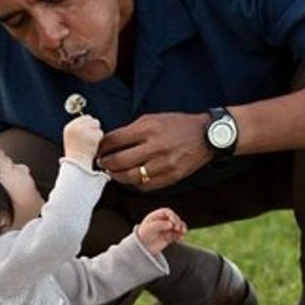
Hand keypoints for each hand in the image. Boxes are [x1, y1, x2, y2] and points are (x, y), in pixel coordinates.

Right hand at [63, 114, 102, 168]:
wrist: (78, 164)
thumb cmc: (76, 153)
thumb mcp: (72, 137)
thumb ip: (79, 127)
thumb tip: (90, 119)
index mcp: (69, 127)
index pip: (84, 117)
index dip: (88, 124)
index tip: (87, 132)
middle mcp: (75, 127)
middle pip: (91, 119)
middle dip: (93, 127)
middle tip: (90, 138)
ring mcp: (84, 131)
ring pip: (96, 125)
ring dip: (96, 133)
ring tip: (90, 142)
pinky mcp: (92, 136)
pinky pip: (100, 133)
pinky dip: (99, 139)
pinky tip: (93, 145)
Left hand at [97, 112, 212, 187]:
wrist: (206, 136)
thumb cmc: (177, 125)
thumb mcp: (152, 119)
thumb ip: (131, 130)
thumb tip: (110, 141)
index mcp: (148, 129)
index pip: (115, 140)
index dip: (102, 146)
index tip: (98, 149)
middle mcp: (155, 147)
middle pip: (119, 161)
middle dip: (105, 163)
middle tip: (101, 163)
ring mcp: (163, 164)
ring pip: (130, 177)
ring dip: (117, 176)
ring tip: (112, 172)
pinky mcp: (170, 177)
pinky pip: (145, 185)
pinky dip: (134, 183)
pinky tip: (130, 177)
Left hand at [136, 208, 186, 255]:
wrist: (142, 248)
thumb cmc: (143, 236)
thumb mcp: (149, 229)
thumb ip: (160, 225)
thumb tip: (170, 224)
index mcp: (156, 216)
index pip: (167, 212)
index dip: (172, 215)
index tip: (173, 222)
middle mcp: (163, 221)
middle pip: (174, 218)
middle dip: (178, 222)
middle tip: (177, 229)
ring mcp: (167, 229)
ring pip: (178, 226)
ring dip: (182, 228)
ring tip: (182, 232)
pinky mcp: (170, 236)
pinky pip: (178, 235)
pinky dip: (180, 236)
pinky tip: (180, 239)